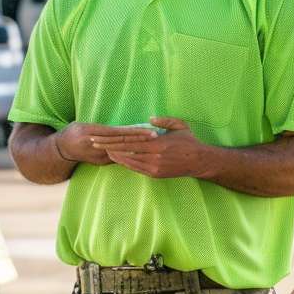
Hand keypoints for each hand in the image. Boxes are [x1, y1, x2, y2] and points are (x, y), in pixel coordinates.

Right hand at [54, 123, 154, 165]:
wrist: (62, 149)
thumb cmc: (74, 132)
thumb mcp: (85, 126)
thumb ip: (102, 130)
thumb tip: (125, 130)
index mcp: (91, 131)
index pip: (118, 132)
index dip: (133, 131)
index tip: (147, 129)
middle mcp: (96, 144)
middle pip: (122, 141)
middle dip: (139, 139)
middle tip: (155, 135)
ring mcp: (99, 154)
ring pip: (121, 150)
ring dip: (136, 147)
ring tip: (150, 143)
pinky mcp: (101, 161)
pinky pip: (118, 158)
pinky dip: (129, 155)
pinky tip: (140, 154)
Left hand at [93, 117, 214, 179]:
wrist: (199, 161)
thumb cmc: (190, 141)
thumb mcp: (179, 125)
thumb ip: (164, 120)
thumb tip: (150, 118)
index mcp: (157, 144)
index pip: (129, 141)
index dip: (113, 139)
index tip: (101, 136)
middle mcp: (154, 157)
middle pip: (125, 151)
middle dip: (108, 147)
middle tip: (94, 143)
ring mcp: (154, 168)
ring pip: (129, 161)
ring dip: (114, 156)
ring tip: (102, 151)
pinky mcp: (155, 175)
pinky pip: (136, 169)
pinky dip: (125, 163)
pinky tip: (118, 159)